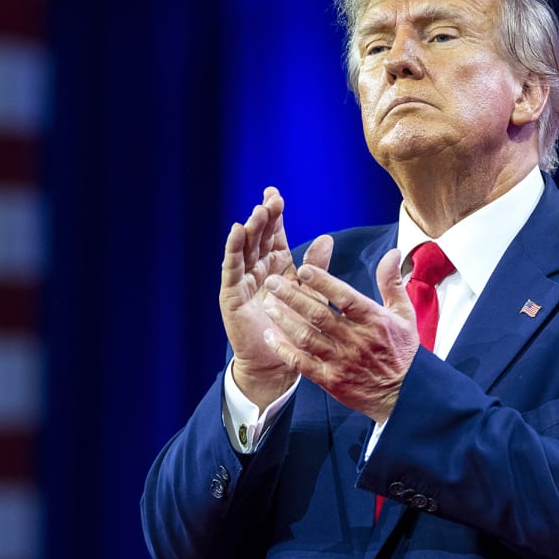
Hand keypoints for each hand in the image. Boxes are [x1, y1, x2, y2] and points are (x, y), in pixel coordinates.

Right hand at [219, 188, 332, 405]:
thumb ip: (316, 268)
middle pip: (260, 237)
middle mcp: (259, 270)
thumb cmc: (297, 330)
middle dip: (264, 217)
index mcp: (278, 266)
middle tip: (271, 198)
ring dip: (251, 229)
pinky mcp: (232, 295)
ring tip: (258, 212)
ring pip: (246, 249)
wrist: (279, 363)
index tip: (277, 195)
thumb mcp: (312, 295)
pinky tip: (237, 232)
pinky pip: (232, 269)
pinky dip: (233, 249)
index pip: (275, 235)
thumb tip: (326, 238)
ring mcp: (244, 281)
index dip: (275, 216)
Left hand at [260, 246, 417, 422]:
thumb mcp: (405, 314)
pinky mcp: (331, 380)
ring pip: (306, 337)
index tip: (302, 269)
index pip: (345, 297)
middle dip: (293, 296)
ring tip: (268, 304)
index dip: (322, 282)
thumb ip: (392, 282)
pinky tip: (270, 336)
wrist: (404, 395)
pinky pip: (302, 364)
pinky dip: (284, 350)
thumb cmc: (402, 351)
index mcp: (373, 320)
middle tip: (273, 282)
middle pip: (319, 315)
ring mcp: (341, 361)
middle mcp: (356, 340)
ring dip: (284, 320)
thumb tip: (392, 253)